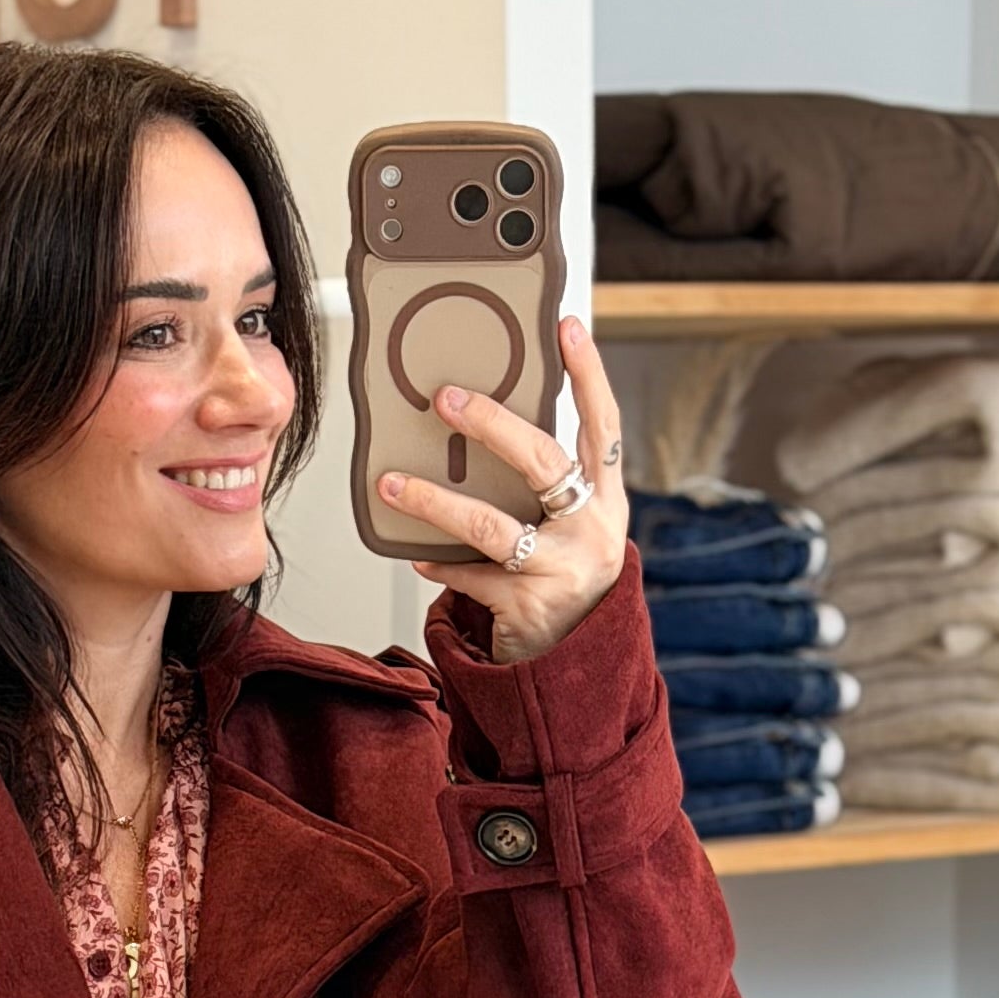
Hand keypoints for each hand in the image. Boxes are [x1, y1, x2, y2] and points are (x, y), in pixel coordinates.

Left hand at [377, 315, 629, 663]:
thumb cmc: (561, 582)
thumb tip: (478, 427)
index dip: (589, 375)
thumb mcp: (568, 529)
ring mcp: (563, 572)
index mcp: (605, 502)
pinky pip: (470, 575)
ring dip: (436, 502)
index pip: (604, 426)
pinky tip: (416, 555)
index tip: (567, 327)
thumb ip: (544, 488)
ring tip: (393, 483)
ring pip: (491, 526)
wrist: (574, 670)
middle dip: (491, 424)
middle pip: (542, 462)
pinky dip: (439, 564)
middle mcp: (593, 532)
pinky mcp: (529, 608)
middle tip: (444, 399)